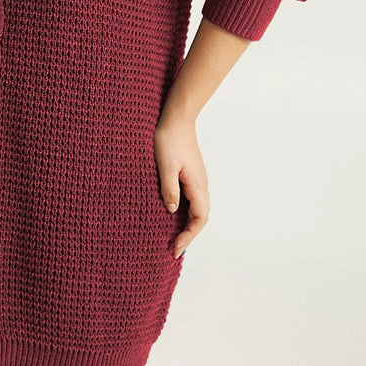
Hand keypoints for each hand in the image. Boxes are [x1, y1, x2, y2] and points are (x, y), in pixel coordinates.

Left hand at [154, 114, 209, 258]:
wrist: (176, 117)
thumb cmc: (169, 138)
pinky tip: (170, 214)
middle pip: (200, 217)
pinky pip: (190, 199)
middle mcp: (201, 184)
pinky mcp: (190, 174)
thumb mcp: (164, 165)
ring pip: (195, 208)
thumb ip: (169, 189)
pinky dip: (183, 212)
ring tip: (171, 237)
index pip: (199, 219)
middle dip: (188, 235)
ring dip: (186, 224)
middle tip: (172, 249)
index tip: (175, 248)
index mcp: (197, 184)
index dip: (188, 236)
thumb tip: (171, 210)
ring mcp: (196, 179)